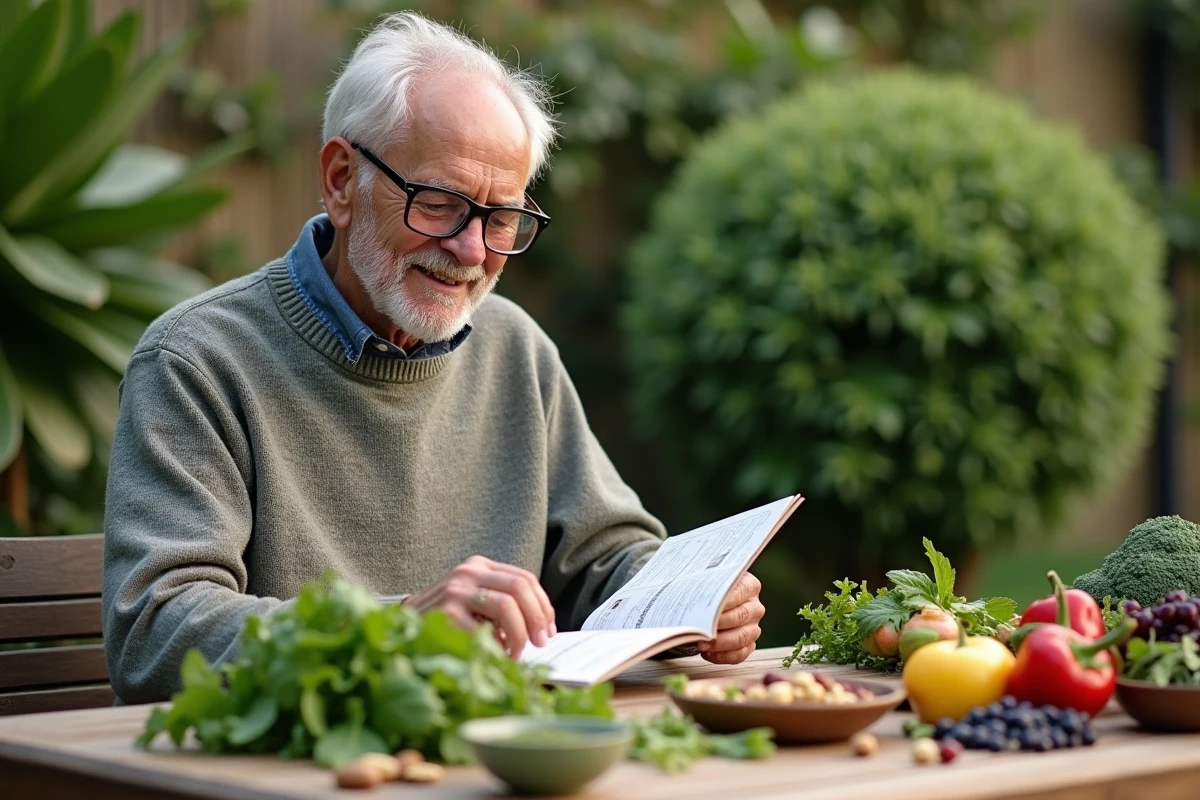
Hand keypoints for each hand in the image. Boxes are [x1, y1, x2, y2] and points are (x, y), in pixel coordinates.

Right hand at [403, 555, 555, 657]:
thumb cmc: (445, 619)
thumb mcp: (474, 601)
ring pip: (507, 606)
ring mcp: (455, 591)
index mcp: (479, 566)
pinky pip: (485, 631)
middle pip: (520, 588)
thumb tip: (541, 627)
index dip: (543, 606)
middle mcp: (467, 573)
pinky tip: (495, 657)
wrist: (400, 627)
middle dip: (537, 619)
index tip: (549, 630)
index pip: (524, 579)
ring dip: (519, 635)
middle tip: (540, 643)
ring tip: (517, 653)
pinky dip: (497, 647)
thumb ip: (502, 602)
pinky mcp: (446, 613)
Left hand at [696, 572, 763, 664]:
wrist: (706, 603)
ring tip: (701, 643)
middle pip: (741, 616)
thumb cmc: (706, 590)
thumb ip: (701, 585)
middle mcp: (754, 607)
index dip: (723, 601)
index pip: (740, 592)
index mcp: (749, 586)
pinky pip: (739, 655)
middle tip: (701, 627)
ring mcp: (753, 628)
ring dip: (720, 643)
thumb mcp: (704, 581)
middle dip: (719, 623)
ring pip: (741, 638)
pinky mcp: (748, 645)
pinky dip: (722, 656)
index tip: (707, 607)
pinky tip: (707, 654)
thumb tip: (690, 593)